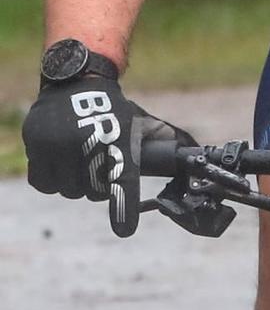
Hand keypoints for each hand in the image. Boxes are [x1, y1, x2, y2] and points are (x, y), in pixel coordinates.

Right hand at [24, 74, 194, 237]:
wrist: (78, 80)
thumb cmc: (113, 109)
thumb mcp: (141, 122)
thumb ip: (164, 140)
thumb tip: (194, 152)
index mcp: (117, 140)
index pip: (121, 180)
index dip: (123, 206)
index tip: (124, 229)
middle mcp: (87, 142)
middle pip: (91, 192)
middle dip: (96, 187)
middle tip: (97, 171)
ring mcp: (57, 142)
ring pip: (66, 189)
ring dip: (74, 185)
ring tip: (78, 167)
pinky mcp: (35, 142)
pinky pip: (42, 181)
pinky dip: (51, 179)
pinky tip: (59, 166)